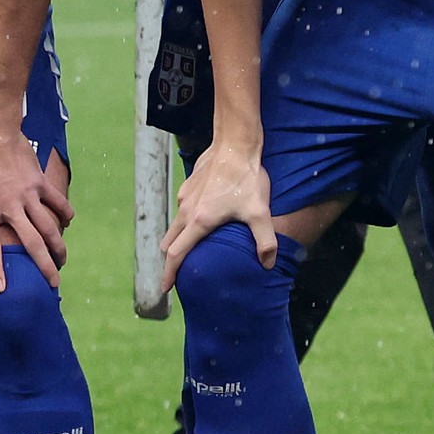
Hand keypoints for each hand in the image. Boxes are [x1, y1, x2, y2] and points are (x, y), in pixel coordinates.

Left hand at [0, 118, 64, 292]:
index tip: (1, 289)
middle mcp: (10, 206)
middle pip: (31, 243)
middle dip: (44, 266)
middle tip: (52, 284)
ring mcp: (28, 194)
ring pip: (49, 227)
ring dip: (58, 246)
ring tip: (62, 261)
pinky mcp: (40, 182)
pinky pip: (57, 202)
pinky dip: (65, 213)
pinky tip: (68, 223)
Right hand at [160, 139, 275, 275]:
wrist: (234, 144)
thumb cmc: (245, 178)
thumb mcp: (259, 212)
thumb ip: (265, 241)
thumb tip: (268, 265)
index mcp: (199, 221)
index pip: (176, 254)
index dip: (169, 273)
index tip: (164, 289)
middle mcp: (187, 211)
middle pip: (169, 243)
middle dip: (170, 262)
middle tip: (176, 276)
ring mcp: (185, 197)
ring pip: (174, 226)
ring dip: (176, 242)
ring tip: (188, 253)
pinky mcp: (189, 187)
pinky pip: (182, 212)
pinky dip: (184, 225)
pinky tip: (200, 224)